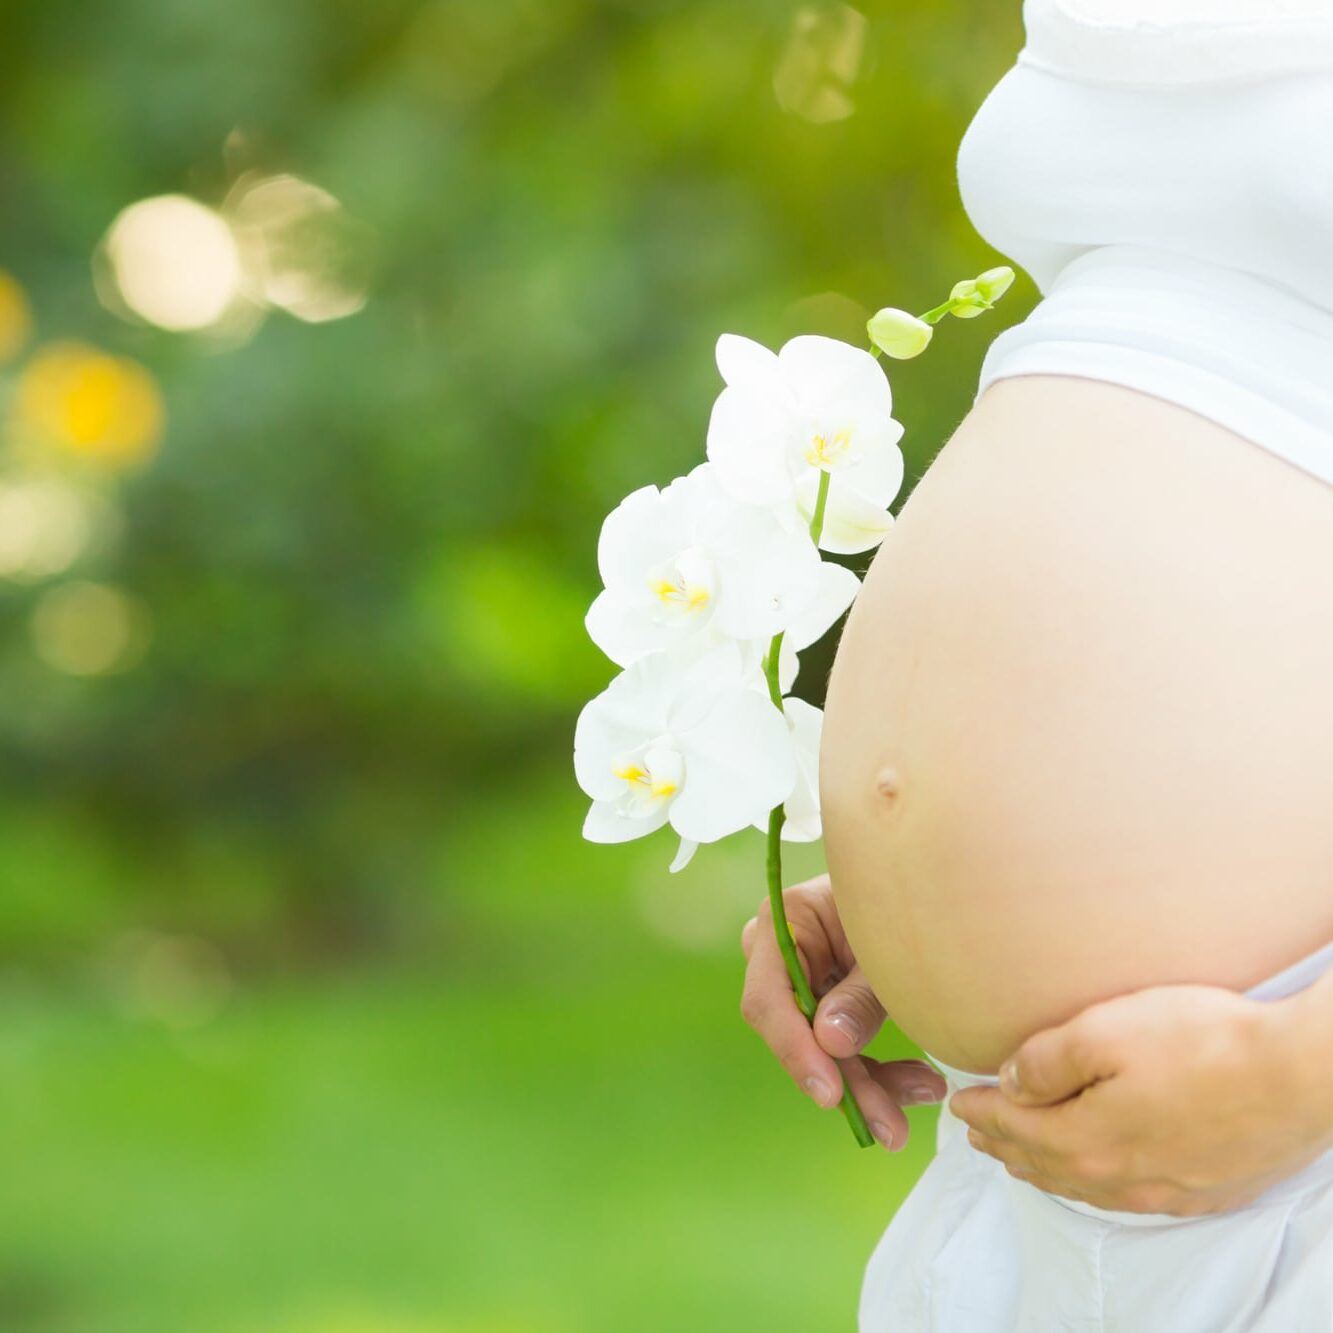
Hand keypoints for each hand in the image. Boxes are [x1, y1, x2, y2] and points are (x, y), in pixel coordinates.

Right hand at [739, 872, 945, 1150]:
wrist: (927, 878)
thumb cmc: (905, 897)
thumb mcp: (884, 947)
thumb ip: (859, 995)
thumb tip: (829, 1042)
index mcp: (784, 920)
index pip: (768, 998)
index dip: (794, 1049)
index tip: (832, 1094)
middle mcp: (781, 953)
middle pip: (797, 1032)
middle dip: (848, 1082)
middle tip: (890, 1128)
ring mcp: (803, 979)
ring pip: (824, 1049)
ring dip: (872, 1083)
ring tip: (926, 1093)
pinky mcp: (827, 1000)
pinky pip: (844, 1046)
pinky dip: (882, 1070)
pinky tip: (923, 1083)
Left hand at [949, 983, 1332, 1215]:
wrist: (1298, 1076)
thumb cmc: (1203, 1043)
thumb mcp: (1106, 1030)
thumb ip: (1047, 1060)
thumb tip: (1010, 1082)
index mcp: (1087, 1139)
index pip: (1015, 1126)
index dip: (982, 1110)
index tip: (958, 1098)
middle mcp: (1121, 1177)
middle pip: (1044, 1163)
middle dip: (1004, 1144)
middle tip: (976, 1132)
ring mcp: (1164, 1189)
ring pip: (1084, 1186)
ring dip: (1043, 1169)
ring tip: (1020, 1157)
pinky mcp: (1202, 1189)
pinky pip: (1128, 1197)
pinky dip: (1094, 1184)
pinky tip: (1096, 1176)